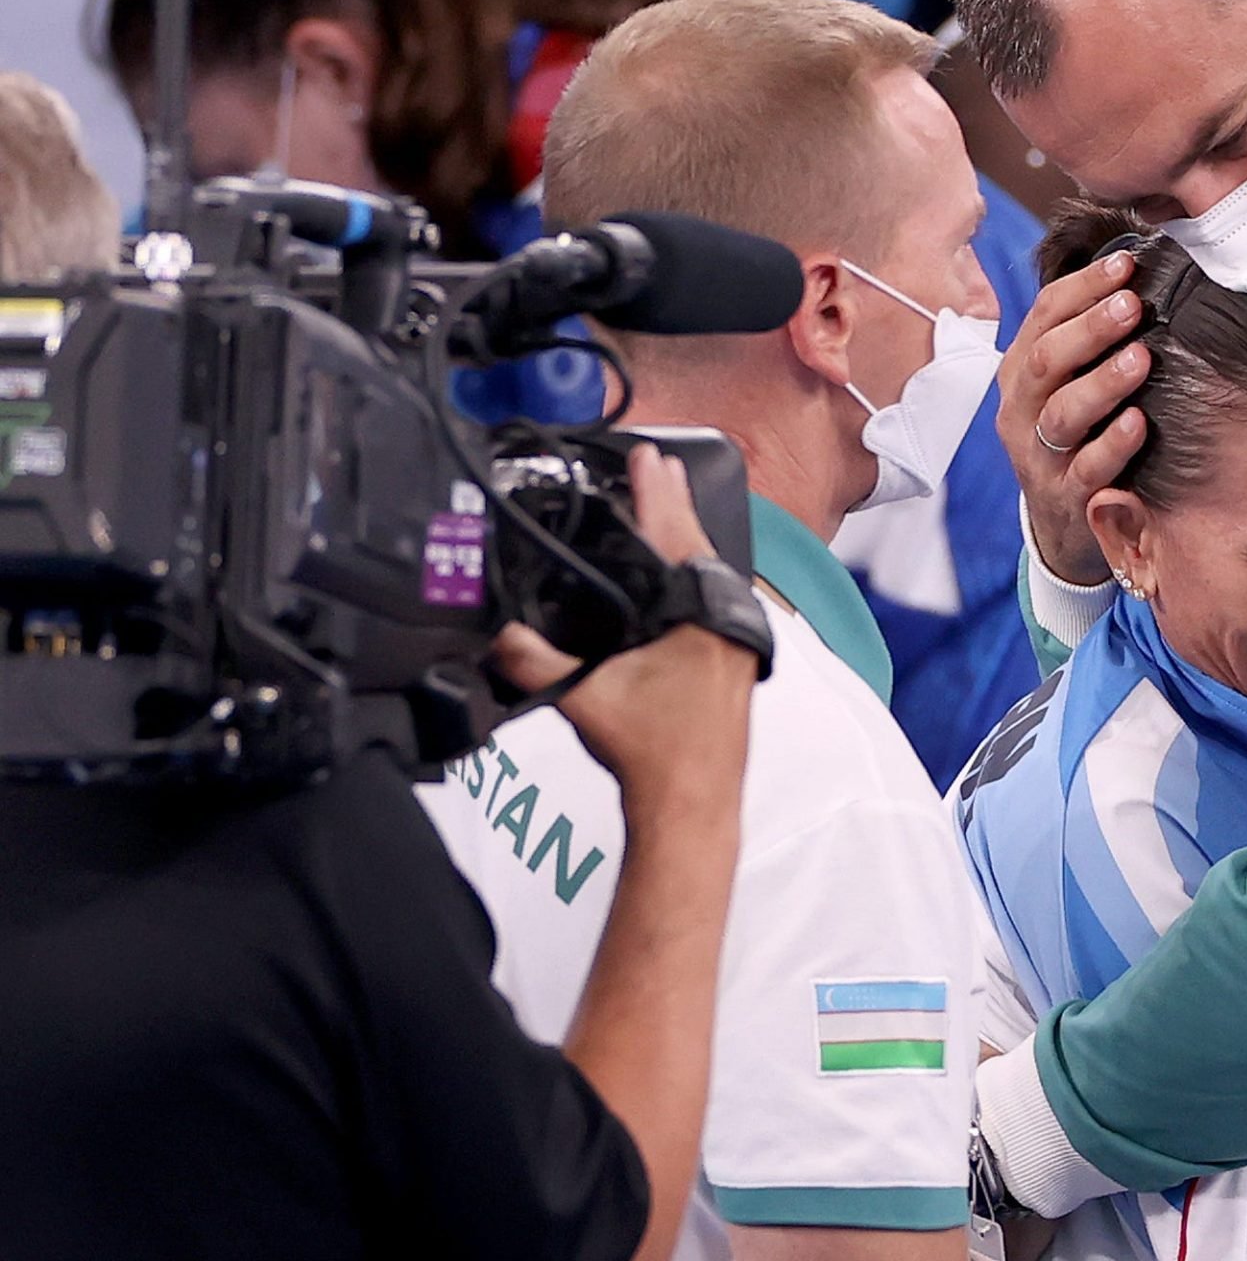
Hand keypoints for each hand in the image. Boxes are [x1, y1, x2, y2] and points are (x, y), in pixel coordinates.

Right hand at [488, 443, 755, 800]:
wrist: (692, 807)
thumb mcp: (582, 697)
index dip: (656, 491)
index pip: (675, 534)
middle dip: (673, 503)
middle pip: (699, 546)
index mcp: (701, 617)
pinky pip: (712, 601)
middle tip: (656, 463)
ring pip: (710, 575)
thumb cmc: (650, 755)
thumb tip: (496, 632)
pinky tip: (674, 576)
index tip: (648, 453)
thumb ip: (531, 659)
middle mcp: (729, 623)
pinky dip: (690, 576)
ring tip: (664, 505)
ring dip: (683, 539)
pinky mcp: (733, 665)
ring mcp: (736, 644)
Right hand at [997, 250, 1148, 584]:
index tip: (1127, 262)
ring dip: (1102, 383)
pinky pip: (1086, 470)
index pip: (1044, 315)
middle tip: (1132, 303)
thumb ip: (1091, 337)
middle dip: (1090, 327)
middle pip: (1047, 359)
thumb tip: (1138, 271)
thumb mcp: (1070, 383)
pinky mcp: (1065, 498)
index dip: (1083, 286)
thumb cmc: (1078, 435)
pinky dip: (1112, 446)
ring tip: (1141, 358)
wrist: (1062, 522)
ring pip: (1062, 414)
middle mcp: (1022, 410)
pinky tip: (1140, 423)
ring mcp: (1039, 456)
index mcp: (1022, 370)